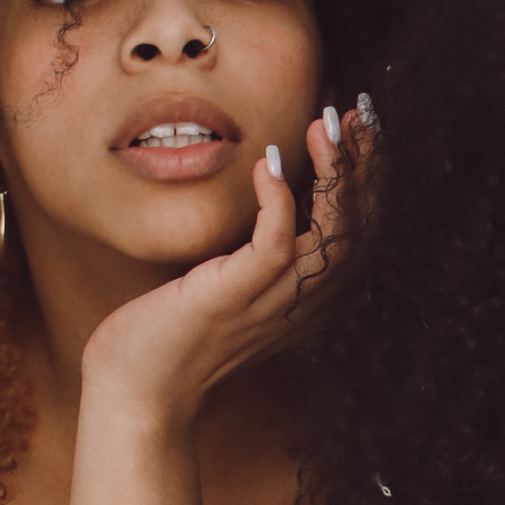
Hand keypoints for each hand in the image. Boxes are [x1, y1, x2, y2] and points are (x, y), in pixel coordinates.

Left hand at [81, 102, 367, 425]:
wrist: (137, 392)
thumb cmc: (170, 336)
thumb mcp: (225, 284)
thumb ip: (252, 252)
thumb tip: (262, 194)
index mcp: (307, 298)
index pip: (360, 232)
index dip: (367, 178)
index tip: (357, 127)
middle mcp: (302, 302)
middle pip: (361, 230)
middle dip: (366, 166)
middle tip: (358, 112)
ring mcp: (271, 303)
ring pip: (332, 237)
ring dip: (336, 176)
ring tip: (325, 125)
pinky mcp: (234, 298)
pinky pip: (274, 248)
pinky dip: (279, 202)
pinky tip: (270, 162)